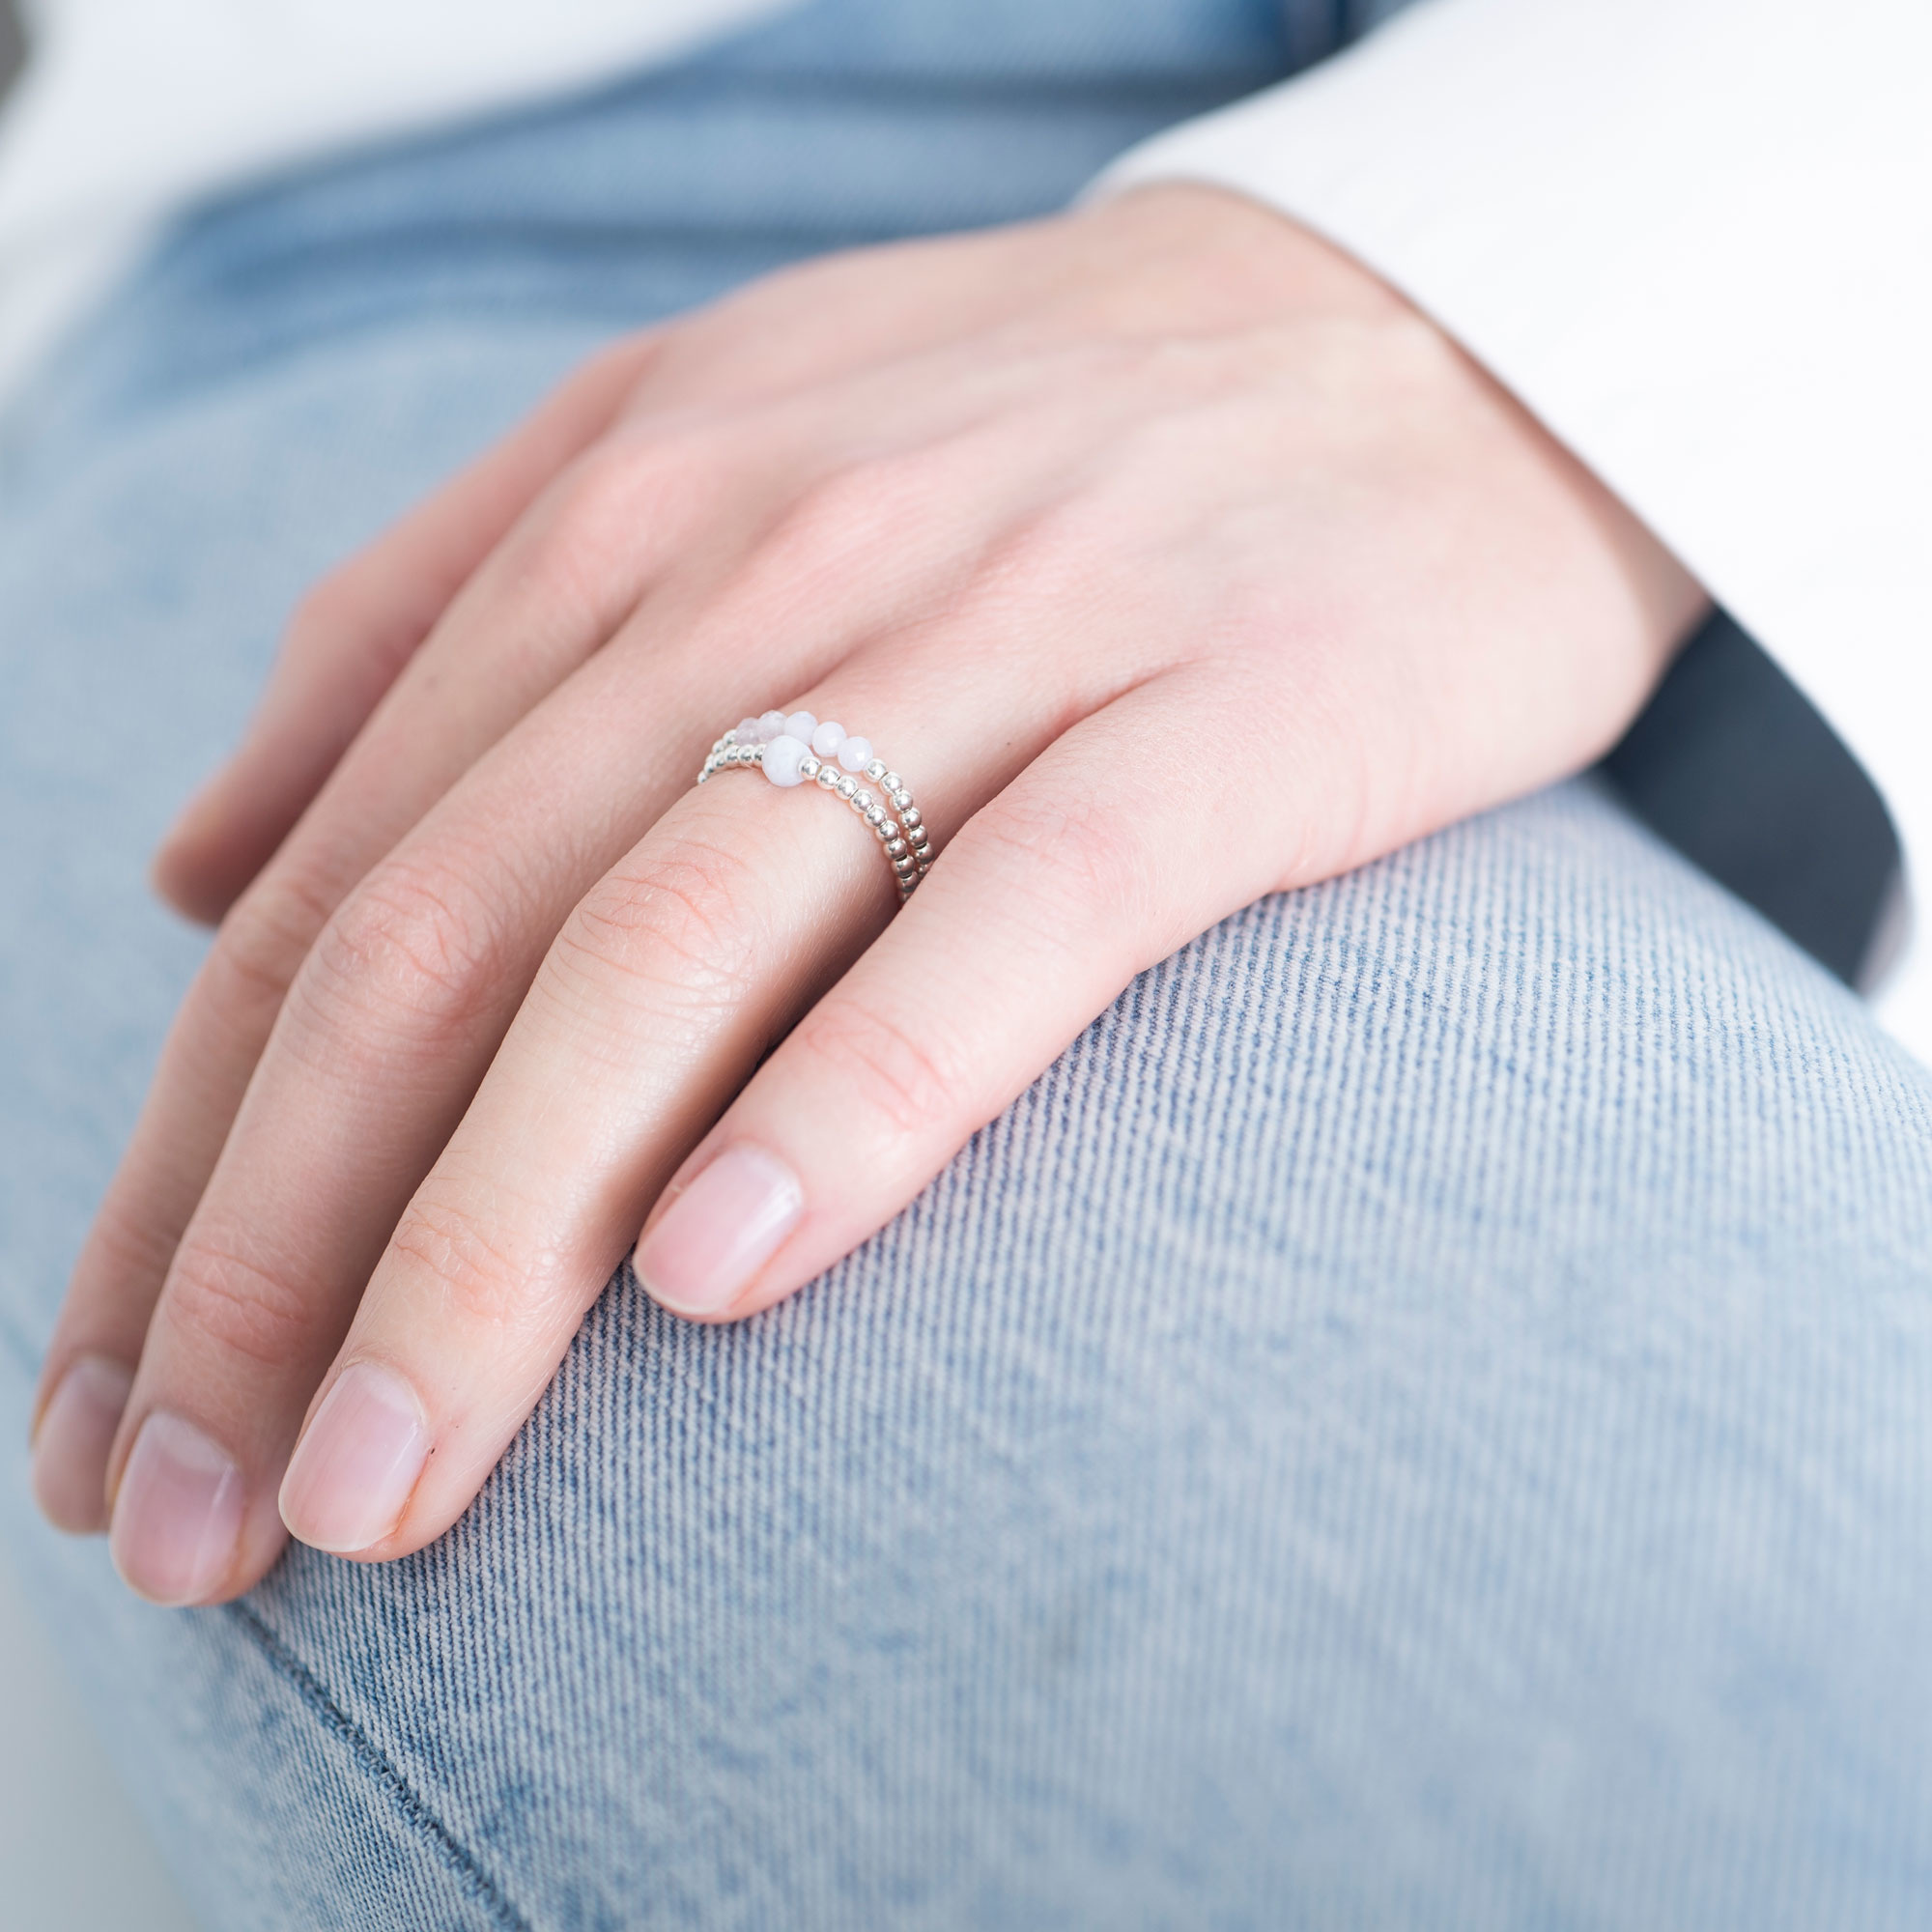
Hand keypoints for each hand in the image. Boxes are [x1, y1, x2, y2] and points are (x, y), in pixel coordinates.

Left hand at [29, 186, 1702, 1602]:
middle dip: (274, 1258)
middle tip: (203, 1525)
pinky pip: (1016, 914)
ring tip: (384, 1488)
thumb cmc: (1054, 435)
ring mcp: (997, 630)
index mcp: (621, 515)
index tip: (117, 1408)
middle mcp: (762, 560)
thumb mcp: (697, 445)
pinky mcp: (1220, 710)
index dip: (181, 1170)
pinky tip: (717, 1282)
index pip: (332, 890)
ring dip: (489, 1240)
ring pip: (672, 948)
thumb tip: (204, 865)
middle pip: (446, 944)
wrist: (1428, 341)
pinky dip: (854, 1094)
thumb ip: (427, 622)